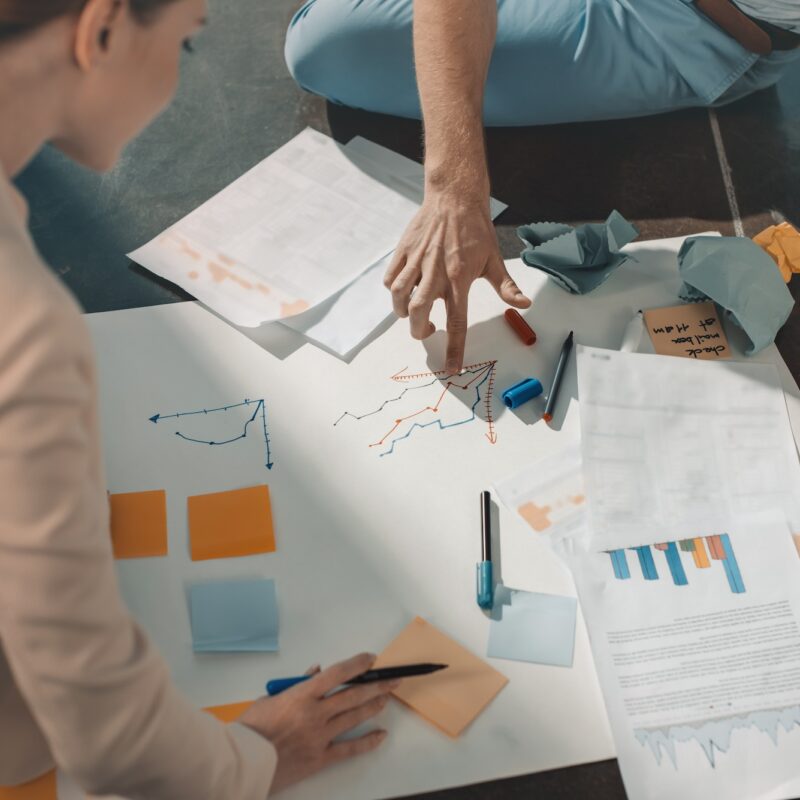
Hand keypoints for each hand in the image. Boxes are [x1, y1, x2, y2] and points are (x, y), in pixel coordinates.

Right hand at [238, 653, 396, 794]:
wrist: (242, 763)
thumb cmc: (251, 728)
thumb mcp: (270, 698)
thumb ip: (296, 685)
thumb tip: (316, 672)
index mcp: (301, 695)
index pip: (336, 673)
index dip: (357, 664)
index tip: (371, 658)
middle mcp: (315, 713)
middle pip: (353, 695)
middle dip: (375, 685)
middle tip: (392, 680)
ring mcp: (320, 736)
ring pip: (354, 718)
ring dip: (373, 706)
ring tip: (386, 698)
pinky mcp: (320, 758)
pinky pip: (349, 749)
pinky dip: (367, 742)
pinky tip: (380, 735)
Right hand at [385, 192, 529, 372]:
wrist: (454, 197)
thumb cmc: (476, 230)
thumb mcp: (495, 260)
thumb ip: (507, 287)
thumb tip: (523, 306)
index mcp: (459, 279)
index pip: (456, 323)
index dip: (453, 349)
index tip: (451, 369)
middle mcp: (435, 273)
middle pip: (418, 314)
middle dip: (419, 331)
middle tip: (428, 331)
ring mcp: (416, 262)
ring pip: (400, 298)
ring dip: (404, 313)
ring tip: (414, 313)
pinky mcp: (403, 252)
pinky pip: (391, 280)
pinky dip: (395, 292)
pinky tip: (405, 291)